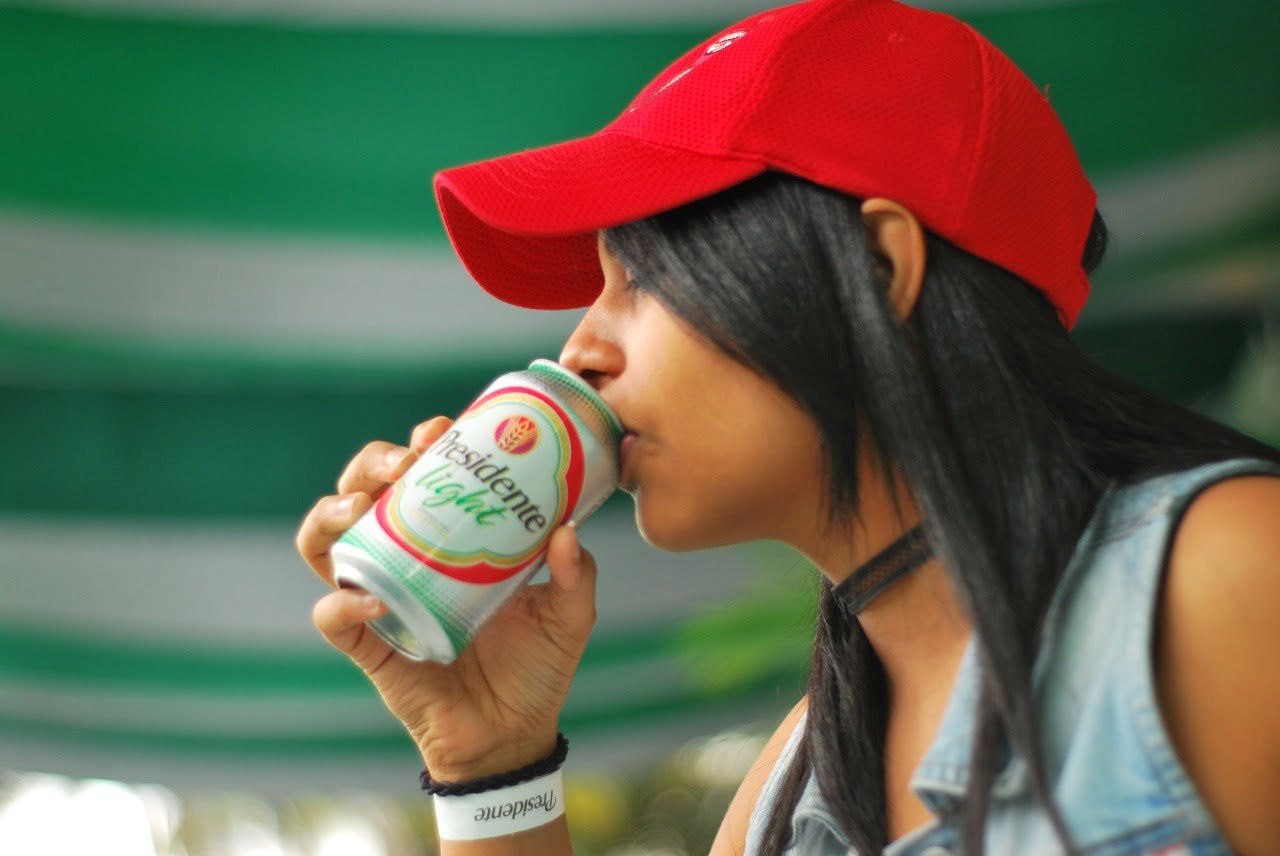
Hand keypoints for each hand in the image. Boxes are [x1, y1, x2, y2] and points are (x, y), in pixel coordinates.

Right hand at [295, 416, 599, 778]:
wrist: (513, 735)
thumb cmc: (535, 666)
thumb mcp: (568, 614)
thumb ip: (575, 575)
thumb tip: (566, 532)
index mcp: (448, 540)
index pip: (417, 475)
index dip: (417, 445)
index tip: (438, 430)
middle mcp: (404, 559)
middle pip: (359, 492)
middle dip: (368, 464)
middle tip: (401, 462)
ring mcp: (379, 598)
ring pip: (323, 542)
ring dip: (329, 514)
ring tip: (360, 506)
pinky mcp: (367, 645)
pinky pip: (332, 618)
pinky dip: (342, 603)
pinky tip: (375, 596)